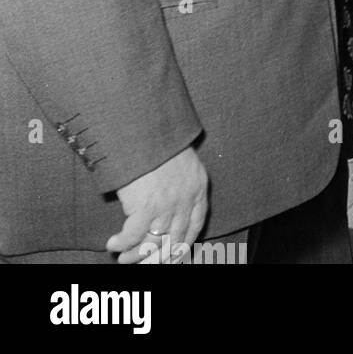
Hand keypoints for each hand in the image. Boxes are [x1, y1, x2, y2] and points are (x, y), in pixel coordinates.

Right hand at [106, 146, 206, 263]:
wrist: (147, 129)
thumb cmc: (160, 143)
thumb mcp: (182, 163)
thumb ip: (182, 185)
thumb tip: (169, 211)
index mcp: (199, 189)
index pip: (196, 226)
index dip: (182, 246)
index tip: (169, 256)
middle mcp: (186, 200)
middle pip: (174, 241)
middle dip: (156, 258)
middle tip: (142, 264)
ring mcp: (167, 206)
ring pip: (152, 244)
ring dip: (135, 255)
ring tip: (123, 258)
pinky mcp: (146, 207)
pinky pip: (132, 236)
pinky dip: (121, 243)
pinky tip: (113, 243)